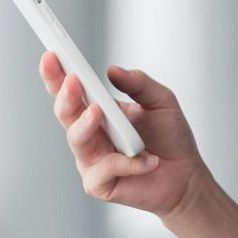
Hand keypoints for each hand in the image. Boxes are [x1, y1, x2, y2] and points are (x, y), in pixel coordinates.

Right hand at [42, 52, 208, 218]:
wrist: (186, 176)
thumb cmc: (170, 138)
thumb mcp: (161, 101)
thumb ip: (138, 83)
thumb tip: (112, 70)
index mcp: (98, 110)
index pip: (70, 90)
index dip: (56, 73)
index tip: (51, 54)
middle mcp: (89, 133)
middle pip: (65, 113)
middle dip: (65, 95)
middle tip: (72, 80)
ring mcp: (91, 159)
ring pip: (77, 140)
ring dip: (85, 124)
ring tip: (97, 112)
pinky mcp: (99, 183)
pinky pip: (103, 170)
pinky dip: (127, 163)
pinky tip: (148, 160)